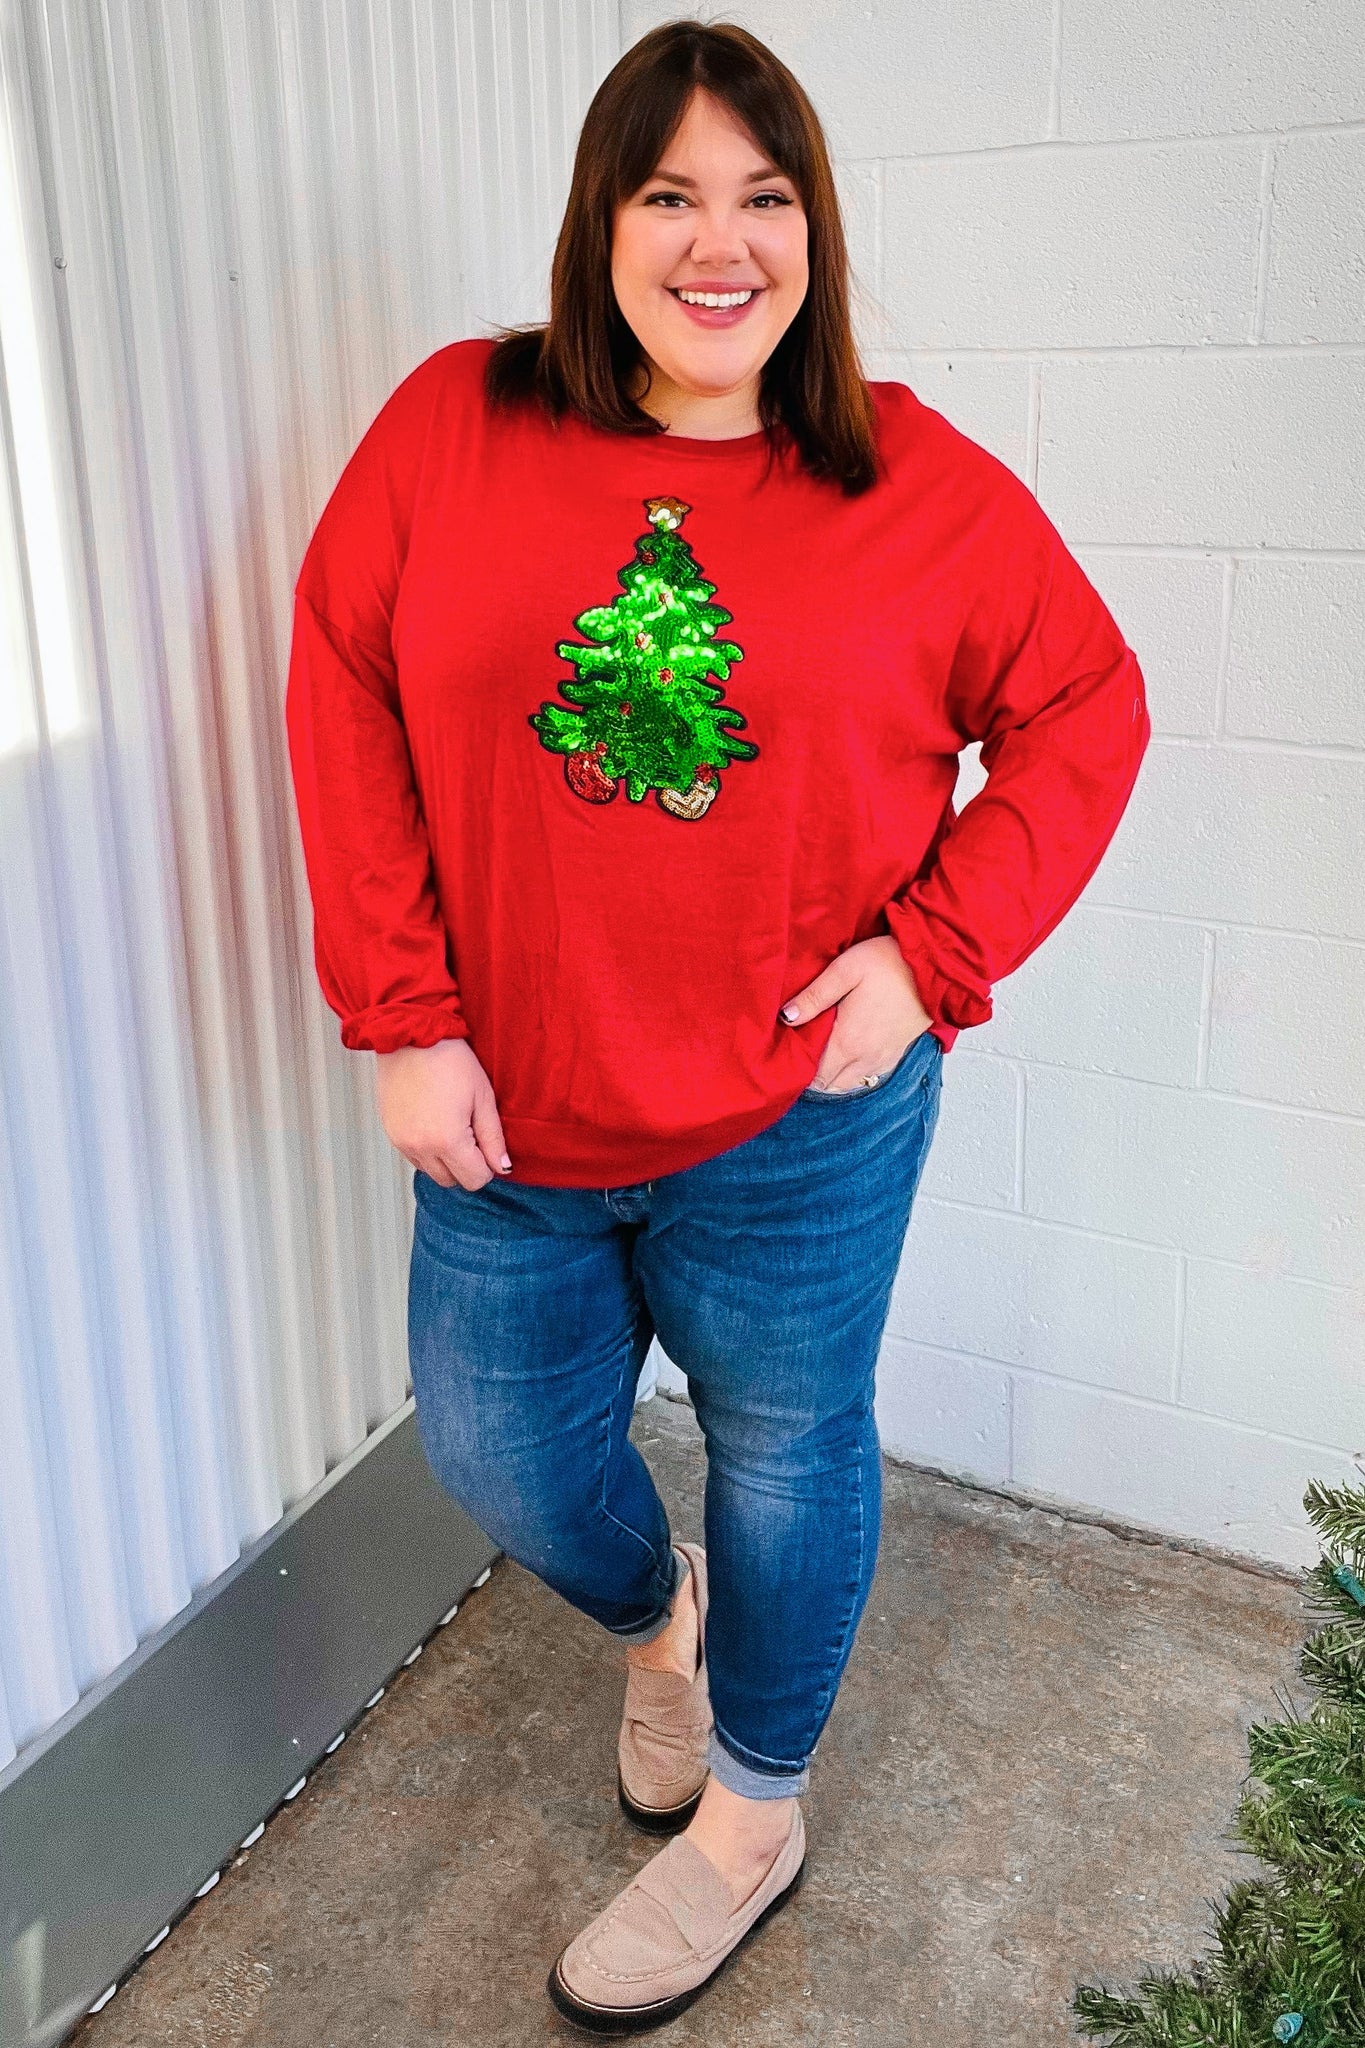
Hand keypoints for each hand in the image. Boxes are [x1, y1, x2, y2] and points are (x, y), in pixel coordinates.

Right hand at [374, 1038, 511, 1189]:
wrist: (411, 1035)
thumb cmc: (449, 1060)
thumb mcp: (482, 1097)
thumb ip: (493, 1138)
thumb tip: (502, 1166)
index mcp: (448, 1140)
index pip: (475, 1179)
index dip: (488, 1166)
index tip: (488, 1145)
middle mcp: (421, 1147)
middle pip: (451, 1181)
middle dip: (466, 1166)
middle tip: (472, 1135)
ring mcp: (401, 1142)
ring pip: (431, 1172)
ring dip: (445, 1161)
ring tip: (451, 1126)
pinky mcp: (390, 1133)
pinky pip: (413, 1157)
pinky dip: (426, 1150)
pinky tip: (433, 1124)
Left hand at [780, 935, 934, 1092]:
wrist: (936, 967)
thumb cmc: (890, 962)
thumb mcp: (845, 970)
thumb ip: (814, 996)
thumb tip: (786, 1017)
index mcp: (848, 1042)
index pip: (814, 1076)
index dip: (798, 1070)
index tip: (787, 1056)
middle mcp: (865, 1058)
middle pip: (829, 1084)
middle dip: (812, 1075)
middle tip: (800, 1053)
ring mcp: (883, 1058)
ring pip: (848, 1083)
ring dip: (832, 1074)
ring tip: (821, 1052)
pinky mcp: (896, 1054)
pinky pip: (868, 1076)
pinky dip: (852, 1072)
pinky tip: (847, 1052)